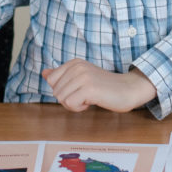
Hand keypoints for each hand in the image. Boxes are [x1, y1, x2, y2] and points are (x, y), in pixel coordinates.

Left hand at [41, 60, 156, 112]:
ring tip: (90, 98)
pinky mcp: (88, 88)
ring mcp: (82, 77)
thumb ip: (62, 75)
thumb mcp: (81, 77)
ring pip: (61, 99)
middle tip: (86, 96)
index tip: (79, 89)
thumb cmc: (105, 86)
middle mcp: (77, 66)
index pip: (51, 81)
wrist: (128, 89)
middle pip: (55, 92)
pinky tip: (91, 102)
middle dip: (68, 99)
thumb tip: (44, 73)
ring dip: (74, 104)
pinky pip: (70, 104)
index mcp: (74, 62)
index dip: (63, 90)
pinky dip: (79, 108)